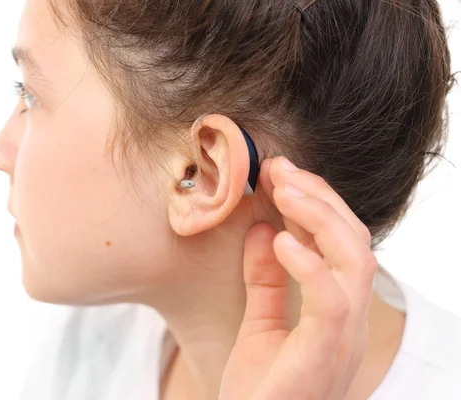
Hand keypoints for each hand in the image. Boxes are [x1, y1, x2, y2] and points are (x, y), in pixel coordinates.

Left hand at [219, 157, 377, 399]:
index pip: (342, 244)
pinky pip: (332, 299)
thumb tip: (266, 231)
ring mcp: (343, 338)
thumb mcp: (260, 324)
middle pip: (355, 240)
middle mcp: (349, 321)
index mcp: (337, 312)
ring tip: (284, 187)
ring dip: (320, 215)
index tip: (281, 173)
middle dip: (320, 196)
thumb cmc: (260, 391)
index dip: (316, 203)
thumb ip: (265, 279)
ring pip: (356, 259)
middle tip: (281, 167)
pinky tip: (282, 238)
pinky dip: (311, 263)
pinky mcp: (324, 354)